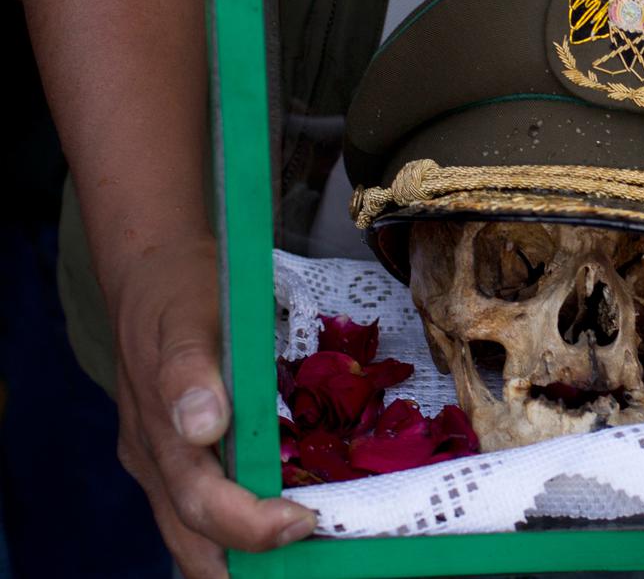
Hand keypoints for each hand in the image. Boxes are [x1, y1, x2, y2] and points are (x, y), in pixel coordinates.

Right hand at [110, 235, 314, 577]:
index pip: (200, 505)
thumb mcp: (192, 315)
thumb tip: (201, 426)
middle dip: (250, 562)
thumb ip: (190, 370)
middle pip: (193, 541)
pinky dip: (237, 532)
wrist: (150, 269)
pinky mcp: (173, 457)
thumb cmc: (182, 290)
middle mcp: (155, 460)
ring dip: (242, 556)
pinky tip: (282, 527)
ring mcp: (160, 462)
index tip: (303, 521)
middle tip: (318, 549)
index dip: (250, 527)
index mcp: (159, 434)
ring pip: (192, 537)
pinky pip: (199, 511)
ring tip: (305, 553)